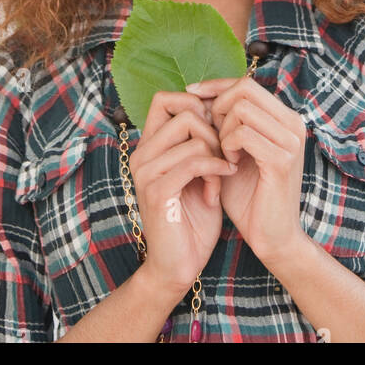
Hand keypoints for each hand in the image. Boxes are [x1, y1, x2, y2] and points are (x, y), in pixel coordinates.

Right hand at [127, 90, 236, 295]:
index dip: (196, 104)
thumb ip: (200, 142)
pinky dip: (215, 171)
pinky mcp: (157, 192)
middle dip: (214, 130)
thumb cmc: (193, 219)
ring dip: (216, 155)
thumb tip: (218, 106)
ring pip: (192, 135)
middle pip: (184, 111)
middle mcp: (141, 155)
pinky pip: (194, 162)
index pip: (165, 98)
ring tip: (220, 178)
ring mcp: (146, 173)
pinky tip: (218, 187)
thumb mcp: (199, 172)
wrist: (178, 267)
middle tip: (223, 157)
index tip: (217, 131)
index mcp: (149, 147)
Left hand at [185, 76, 307, 268]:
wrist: (272, 238)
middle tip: (210, 133)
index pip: (246, 83)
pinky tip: (228, 164)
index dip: (216, 85)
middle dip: (218, 106)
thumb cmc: (249, 196)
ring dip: (222, 129)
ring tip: (222, 153)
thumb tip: (198, 94)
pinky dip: (228, 145)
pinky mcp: (282, 160)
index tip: (191, 94)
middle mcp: (293, 123)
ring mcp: (291, 140)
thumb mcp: (233, 151)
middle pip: (244, 88)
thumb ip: (224, 124)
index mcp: (284, 118)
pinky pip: (244, 133)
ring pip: (242, 108)